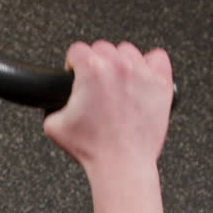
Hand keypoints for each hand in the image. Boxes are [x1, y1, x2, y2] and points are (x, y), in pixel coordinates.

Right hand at [43, 41, 173, 184]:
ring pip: (128, 51)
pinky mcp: (161, 84)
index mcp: (91, 70)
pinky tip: (140, 79)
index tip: (75, 74)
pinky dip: (149, 65)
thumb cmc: (93, 148)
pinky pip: (157, 58)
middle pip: (102, 48)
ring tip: (117, 85)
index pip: (77, 49)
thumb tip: (53, 102)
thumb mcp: (53, 126)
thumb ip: (51, 106)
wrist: (121, 164)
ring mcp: (142, 73)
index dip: (72, 63)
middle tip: (95, 86)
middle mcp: (117, 67)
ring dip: (120, 64)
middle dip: (95, 64)